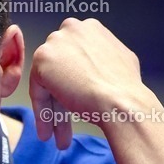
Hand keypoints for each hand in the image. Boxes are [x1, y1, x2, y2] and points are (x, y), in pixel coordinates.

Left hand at [28, 18, 154, 148]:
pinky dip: (42, 114)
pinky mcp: (42, 60)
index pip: (73, 59)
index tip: (77, 104)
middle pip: (59, 70)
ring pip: (48, 82)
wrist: (121, 102)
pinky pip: (38, 91)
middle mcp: (71, 29)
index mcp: (90, 27)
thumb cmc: (126, 88)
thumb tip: (98, 63)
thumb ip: (102, 55)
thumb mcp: (120, 60)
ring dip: (51, 111)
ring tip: (56, 136)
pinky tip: (48, 132)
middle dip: (61, 100)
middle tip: (63, 125)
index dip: (74, 85)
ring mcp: (55, 43)